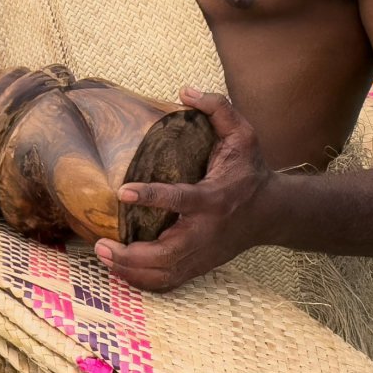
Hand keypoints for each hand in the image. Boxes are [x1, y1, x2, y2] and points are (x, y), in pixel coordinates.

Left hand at [96, 88, 268, 293]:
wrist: (272, 213)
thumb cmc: (251, 172)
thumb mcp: (242, 134)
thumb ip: (217, 108)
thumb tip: (184, 91)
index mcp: (214, 198)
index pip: (181, 200)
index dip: (152, 197)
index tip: (123, 190)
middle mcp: (207, 231)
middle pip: (167, 252)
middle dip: (131, 253)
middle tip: (101, 243)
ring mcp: (204, 253)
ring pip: (165, 272)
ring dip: (131, 270)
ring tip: (103, 256)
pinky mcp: (201, 266)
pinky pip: (169, 281)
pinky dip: (143, 281)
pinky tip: (119, 271)